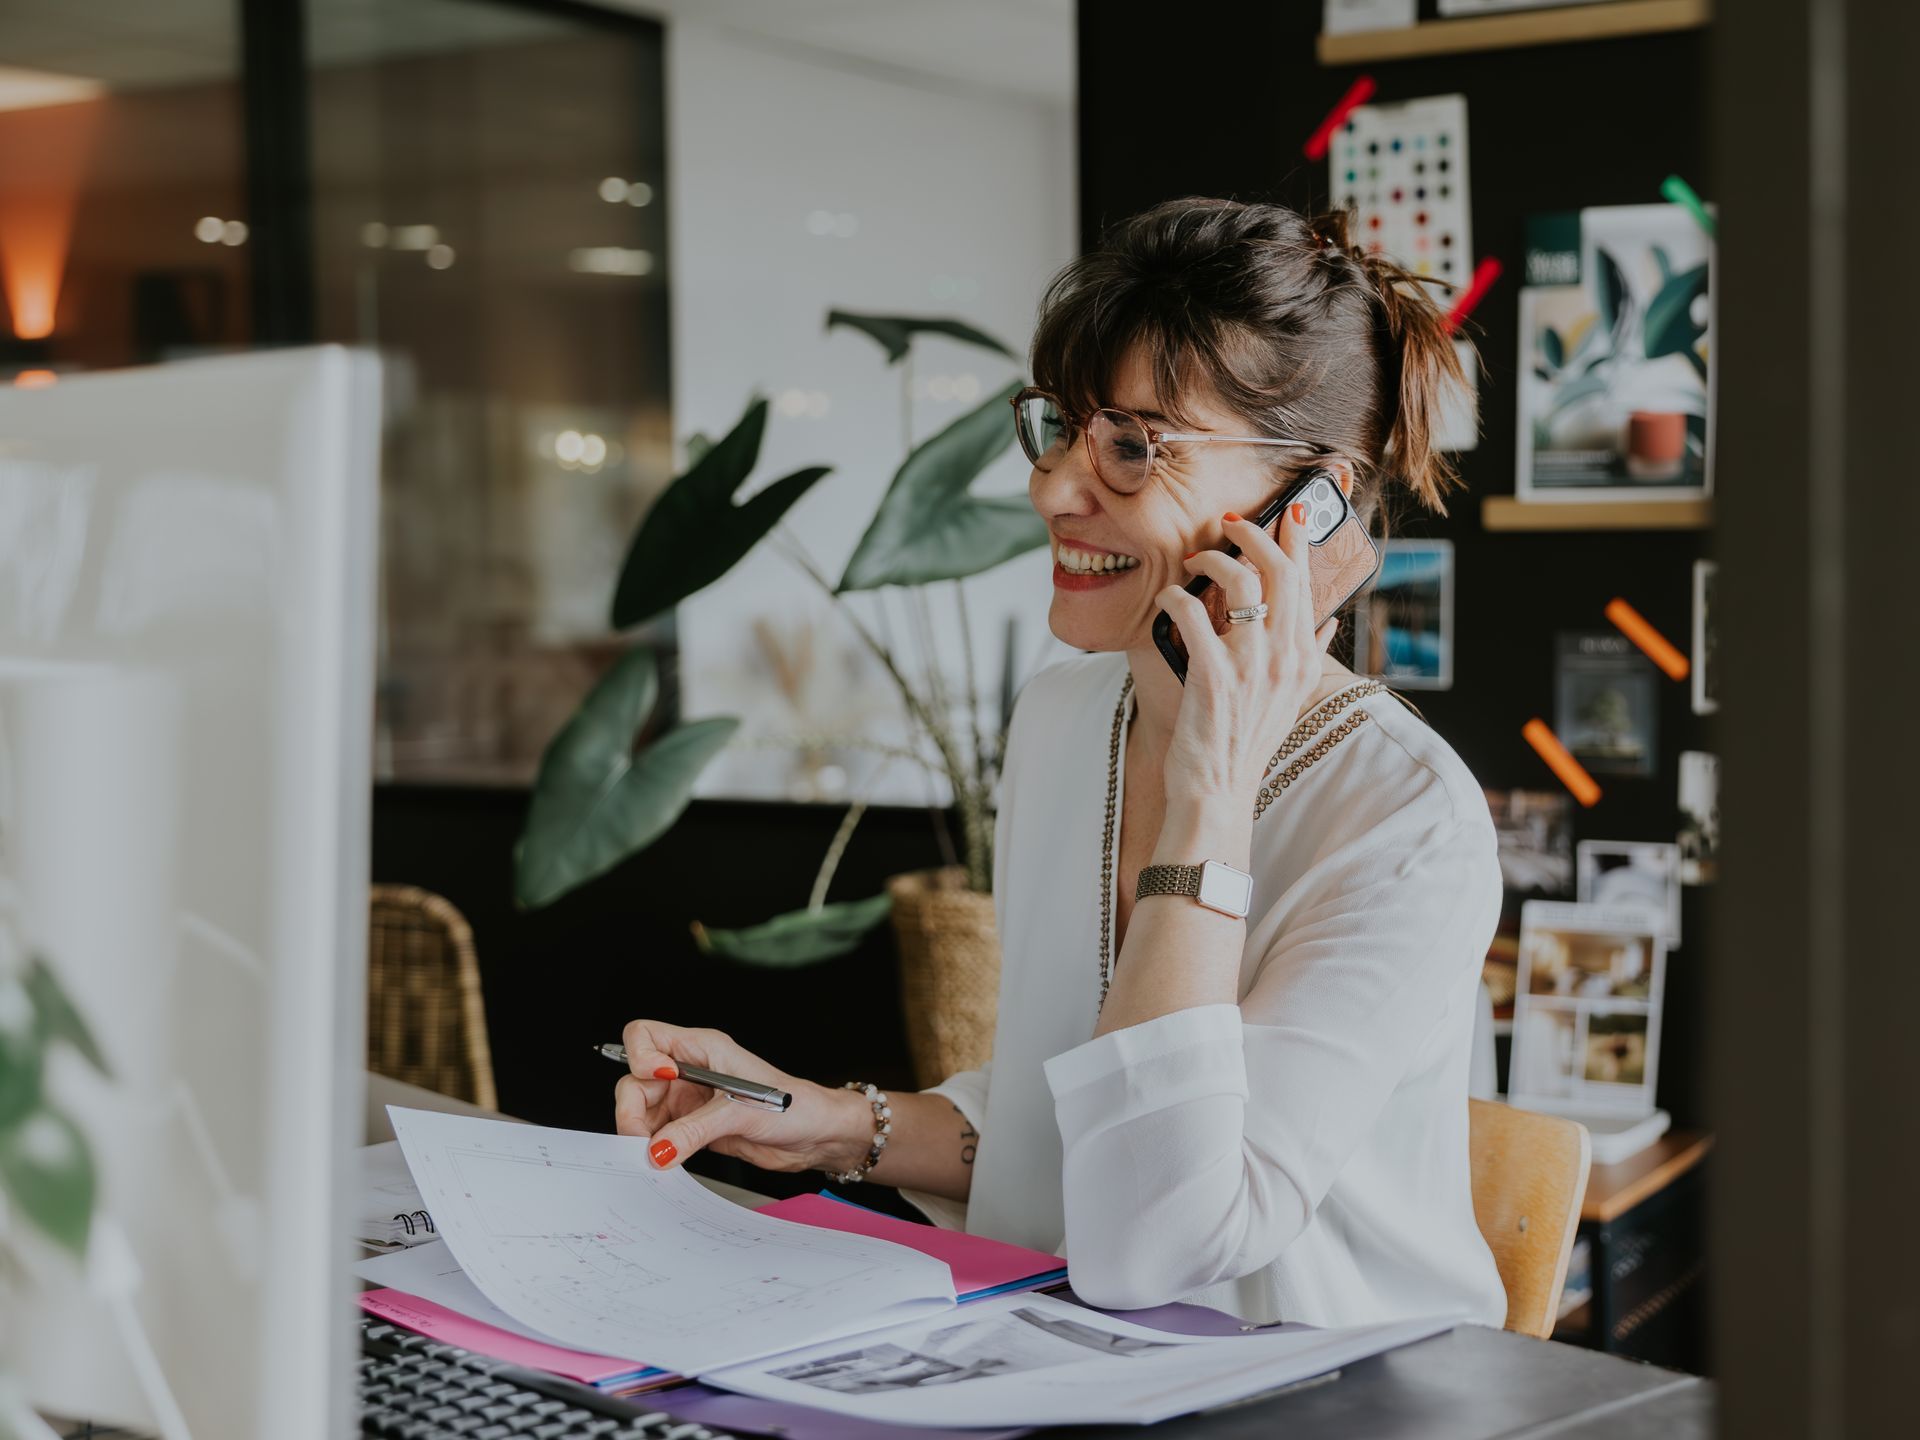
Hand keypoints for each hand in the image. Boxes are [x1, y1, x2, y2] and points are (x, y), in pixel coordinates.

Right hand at [612, 1019, 871, 1174]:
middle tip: (641, 1138)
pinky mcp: (693, 1129)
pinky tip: (663, 1163)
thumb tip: (657, 1149)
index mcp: (703, 1049)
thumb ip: (696, 1130)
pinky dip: (655, 1150)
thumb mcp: (743, 1112)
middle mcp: (690, 1071)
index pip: (645, 1036)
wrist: (817, 1136)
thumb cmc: (795, 1107)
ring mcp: (689, 1100)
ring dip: (640, 1133)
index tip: (656, 1080)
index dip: (639, 1056)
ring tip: (654, 1155)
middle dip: (632, 1108)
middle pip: (635, 1079)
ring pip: (642, 1110)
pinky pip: (659, 1136)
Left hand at [1155, 503, 1338, 802]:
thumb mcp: (1291, 698)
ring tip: (1192, 560)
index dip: (1298, 539)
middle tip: (1228, 522)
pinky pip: (1193, 613)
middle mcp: (1284, 657)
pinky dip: (1176, 597)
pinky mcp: (1213, 676)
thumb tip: (1327, 621)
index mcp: (1303, 658)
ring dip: (1210, 559)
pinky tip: (1168, 599)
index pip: (1307, 581)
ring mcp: (1251, 666)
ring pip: (1240, 582)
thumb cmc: (1245, 742)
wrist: (1217, 792)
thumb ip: (1308, 655)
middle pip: (1279, 570)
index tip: (1290, 511)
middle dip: (1251, 533)